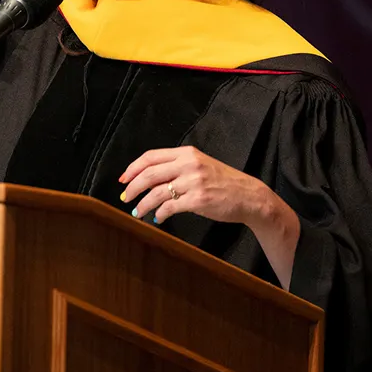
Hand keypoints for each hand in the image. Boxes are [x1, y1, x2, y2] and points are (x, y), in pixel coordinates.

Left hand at [119, 146, 273, 226]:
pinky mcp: (198, 200)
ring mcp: (194, 182)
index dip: (133, 168)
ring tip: (137, 212)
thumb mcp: (200, 164)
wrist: (248, 196)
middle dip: (132, 188)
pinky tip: (157, 218)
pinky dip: (159, 214)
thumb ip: (177, 166)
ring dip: (142, 204)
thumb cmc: (222, 182)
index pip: (150, 156)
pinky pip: (170, 207)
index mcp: (187, 153)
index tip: (123, 179)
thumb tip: (148, 178)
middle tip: (125, 198)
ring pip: (156, 192)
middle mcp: (189, 164)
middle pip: (149, 174)